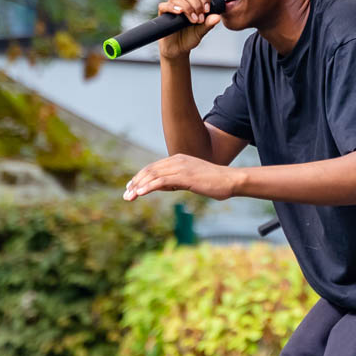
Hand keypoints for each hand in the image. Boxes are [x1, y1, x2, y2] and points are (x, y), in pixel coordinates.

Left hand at [123, 154, 240, 200]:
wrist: (230, 180)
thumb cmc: (214, 182)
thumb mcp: (191, 180)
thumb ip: (176, 181)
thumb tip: (162, 186)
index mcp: (179, 159)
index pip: (154, 167)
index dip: (140, 177)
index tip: (131, 187)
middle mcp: (177, 160)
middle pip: (150, 170)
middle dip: (135, 182)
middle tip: (126, 194)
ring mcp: (181, 167)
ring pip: (153, 175)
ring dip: (138, 186)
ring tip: (129, 196)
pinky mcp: (184, 176)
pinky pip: (161, 181)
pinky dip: (148, 187)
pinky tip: (140, 193)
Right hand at [156, 0, 222, 59]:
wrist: (178, 49)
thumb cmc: (190, 37)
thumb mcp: (202, 31)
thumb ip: (209, 23)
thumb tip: (218, 17)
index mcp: (192, 1)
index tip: (207, 10)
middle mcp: (182, 1)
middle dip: (197, 4)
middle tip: (200, 19)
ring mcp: (171, 6)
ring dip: (187, 7)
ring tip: (193, 20)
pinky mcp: (163, 14)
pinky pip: (164, 5)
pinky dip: (172, 7)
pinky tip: (180, 12)